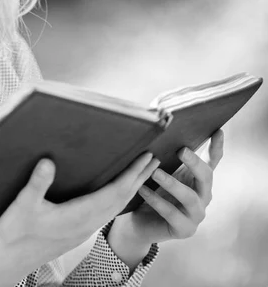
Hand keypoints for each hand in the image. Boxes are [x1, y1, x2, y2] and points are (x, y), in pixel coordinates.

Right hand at [0, 152, 159, 286]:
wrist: (10, 262)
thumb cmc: (15, 234)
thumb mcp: (22, 206)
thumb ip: (37, 184)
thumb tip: (48, 162)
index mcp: (78, 216)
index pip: (114, 193)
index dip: (131, 175)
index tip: (144, 158)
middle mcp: (86, 224)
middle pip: (121, 200)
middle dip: (139, 179)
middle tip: (154, 159)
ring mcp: (84, 229)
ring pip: (116, 208)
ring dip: (131, 188)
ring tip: (141, 173)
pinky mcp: (78, 231)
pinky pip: (107, 213)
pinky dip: (119, 199)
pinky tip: (117, 193)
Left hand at [121, 129, 224, 246]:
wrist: (140, 221)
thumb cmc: (153, 190)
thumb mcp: (162, 170)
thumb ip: (166, 155)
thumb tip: (161, 127)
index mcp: (199, 180)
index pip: (212, 162)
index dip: (217, 147)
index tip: (218, 130)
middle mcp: (203, 196)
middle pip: (206, 177)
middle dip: (194, 163)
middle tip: (180, 150)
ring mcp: (196, 215)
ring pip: (190, 198)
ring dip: (172, 183)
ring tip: (155, 172)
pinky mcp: (184, 229)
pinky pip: (171, 214)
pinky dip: (156, 201)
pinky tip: (142, 190)